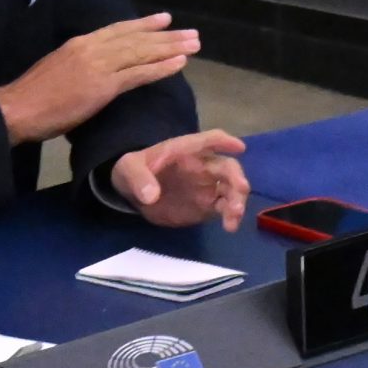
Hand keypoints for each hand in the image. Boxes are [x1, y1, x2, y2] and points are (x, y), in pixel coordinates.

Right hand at [0, 13, 197, 144]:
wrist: (18, 108)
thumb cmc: (36, 97)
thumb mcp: (61, 71)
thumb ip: (82, 66)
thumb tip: (98, 71)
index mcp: (80, 44)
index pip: (117, 30)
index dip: (143, 25)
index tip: (164, 20)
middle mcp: (91, 48)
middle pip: (135, 38)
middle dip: (165, 35)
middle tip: (191, 33)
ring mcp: (98, 66)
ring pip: (141, 52)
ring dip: (170, 48)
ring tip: (193, 45)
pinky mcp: (102, 86)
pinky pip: (138, 74)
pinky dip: (160, 68)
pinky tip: (178, 64)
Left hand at [110, 130, 249, 229]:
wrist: (132, 195)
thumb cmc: (133, 172)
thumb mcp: (128, 168)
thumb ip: (138, 177)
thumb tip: (151, 195)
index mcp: (186, 151)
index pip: (209, 141)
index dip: (225, 142)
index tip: (240, 148)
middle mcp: (203, 167)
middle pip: (228, 167)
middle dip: (237, 178)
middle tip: (240, 191)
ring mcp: (207, 187)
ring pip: (232, 190)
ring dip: (237, 201)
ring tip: (234, 215)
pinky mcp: (207, 207)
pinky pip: (225, 209)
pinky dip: (231, 217)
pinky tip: (230, 227)